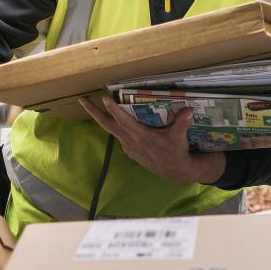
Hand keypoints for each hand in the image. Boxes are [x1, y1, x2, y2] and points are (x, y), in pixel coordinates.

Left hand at [77, 95, 227, 186]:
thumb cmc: (175, 152)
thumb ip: (181, 123)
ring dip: (100, 118)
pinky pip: (119, 135)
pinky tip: (114, 119)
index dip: (114, 109)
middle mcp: (130, 140)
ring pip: (111, 129)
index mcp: (140, 135)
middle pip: (107, 125)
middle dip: (93, 112)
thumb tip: (188, 110)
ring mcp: (128, 146)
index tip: (105, 98)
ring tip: (92, 106)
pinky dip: (114, 126)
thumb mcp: (178, 137)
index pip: (124, 121)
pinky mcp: (130, 150)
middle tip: (82, 99)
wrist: (173, 171)